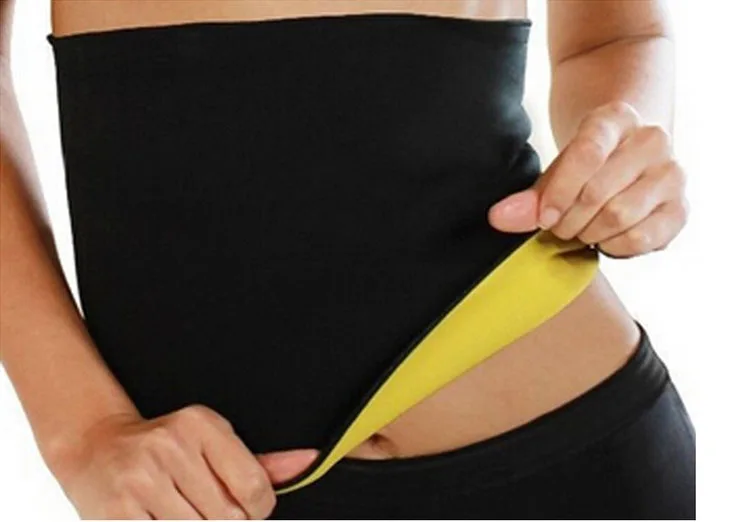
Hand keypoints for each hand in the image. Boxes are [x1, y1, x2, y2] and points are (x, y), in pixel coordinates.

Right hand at [50, 405, 317, 519]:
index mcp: (200, 425)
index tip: (248, 508)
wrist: (96, 447)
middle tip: (206, 509)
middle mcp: (171, 446)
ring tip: (183, 512)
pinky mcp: (118, 511)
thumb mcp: (212, 441)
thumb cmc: (163, 447)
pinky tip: (164, 518)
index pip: (254, 487)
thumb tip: (309, 461)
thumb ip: (260, 460)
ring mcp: (142, 479)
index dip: (258, 510)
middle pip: (228, 517)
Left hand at [487, 101, 687, 257]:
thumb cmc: (583, 167)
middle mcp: (652, 140)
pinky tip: (603, 239)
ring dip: (589, 233)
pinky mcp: (680, 208)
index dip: (560, 192)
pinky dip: (614, 247)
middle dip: (569, 220)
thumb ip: (529, 197)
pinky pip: (642, 238)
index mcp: (616, 118)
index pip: (587, 153)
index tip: (542, 219)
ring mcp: (671, 173)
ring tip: (578, 231)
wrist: (625, 161)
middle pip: (599, 192)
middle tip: (557, 229)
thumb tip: (499, 218)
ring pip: (620, 216)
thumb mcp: (555, 172)